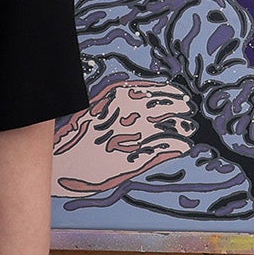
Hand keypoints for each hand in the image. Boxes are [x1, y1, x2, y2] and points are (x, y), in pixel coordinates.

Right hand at [51, 79, 194, 194]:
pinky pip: (171, 148)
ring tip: (186, 131)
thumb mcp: (98, 107)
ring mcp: (140, 135)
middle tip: (187, 113)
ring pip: (177, 127)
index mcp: (122, 95)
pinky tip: (181, 147)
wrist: (66, 163)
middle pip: (173, 106)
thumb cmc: (79, 135)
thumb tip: (151, 94)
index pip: (161, 91)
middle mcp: (134, 111)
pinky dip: (179, 147)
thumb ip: (123, 98)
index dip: (175, 95)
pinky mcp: (143, 157)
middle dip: (182, 109)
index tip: (182, 99)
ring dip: (183, 129)